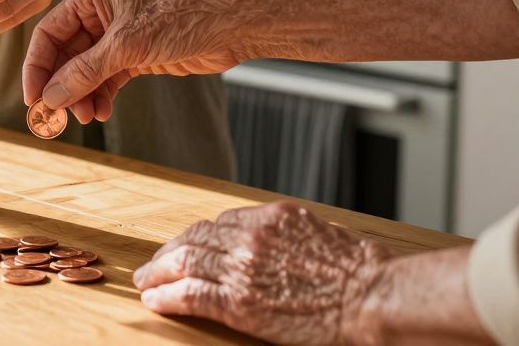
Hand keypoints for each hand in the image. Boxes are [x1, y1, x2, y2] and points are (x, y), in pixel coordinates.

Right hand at [22, 0, 247, 122]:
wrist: (233, 25)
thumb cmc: (183, 18)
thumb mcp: (127, 45)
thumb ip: (86, 71)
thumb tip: (51, 98)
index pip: (49, 31)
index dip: (38, 66)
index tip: (32, 98)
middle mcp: (101, 11)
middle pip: (65, 53)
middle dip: (61, 86)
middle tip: (55, 117)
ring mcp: (118, 34)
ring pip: (85, 69)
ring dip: (81, 94)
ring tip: (84, 117)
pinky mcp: (135, 53)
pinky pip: (106, 78)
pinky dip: (101, 96)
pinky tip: (100, 111)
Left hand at [134, 201, 390, 344]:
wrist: (373, 297)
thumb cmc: (361, 271)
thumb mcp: (319, 234)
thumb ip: (286, 236)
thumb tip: (273, 245)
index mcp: (270, 216)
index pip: (218, 223)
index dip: (194, 238)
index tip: (183, 248)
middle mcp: (250, 236)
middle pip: (194, 239)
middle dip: (167, 252)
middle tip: (151, 265)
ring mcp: (242, 267)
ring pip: (185, 263)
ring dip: (158, 273)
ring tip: (145, 283)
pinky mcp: (239, 301)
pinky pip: (191, 294)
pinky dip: (168, 297)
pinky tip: (155, 301)